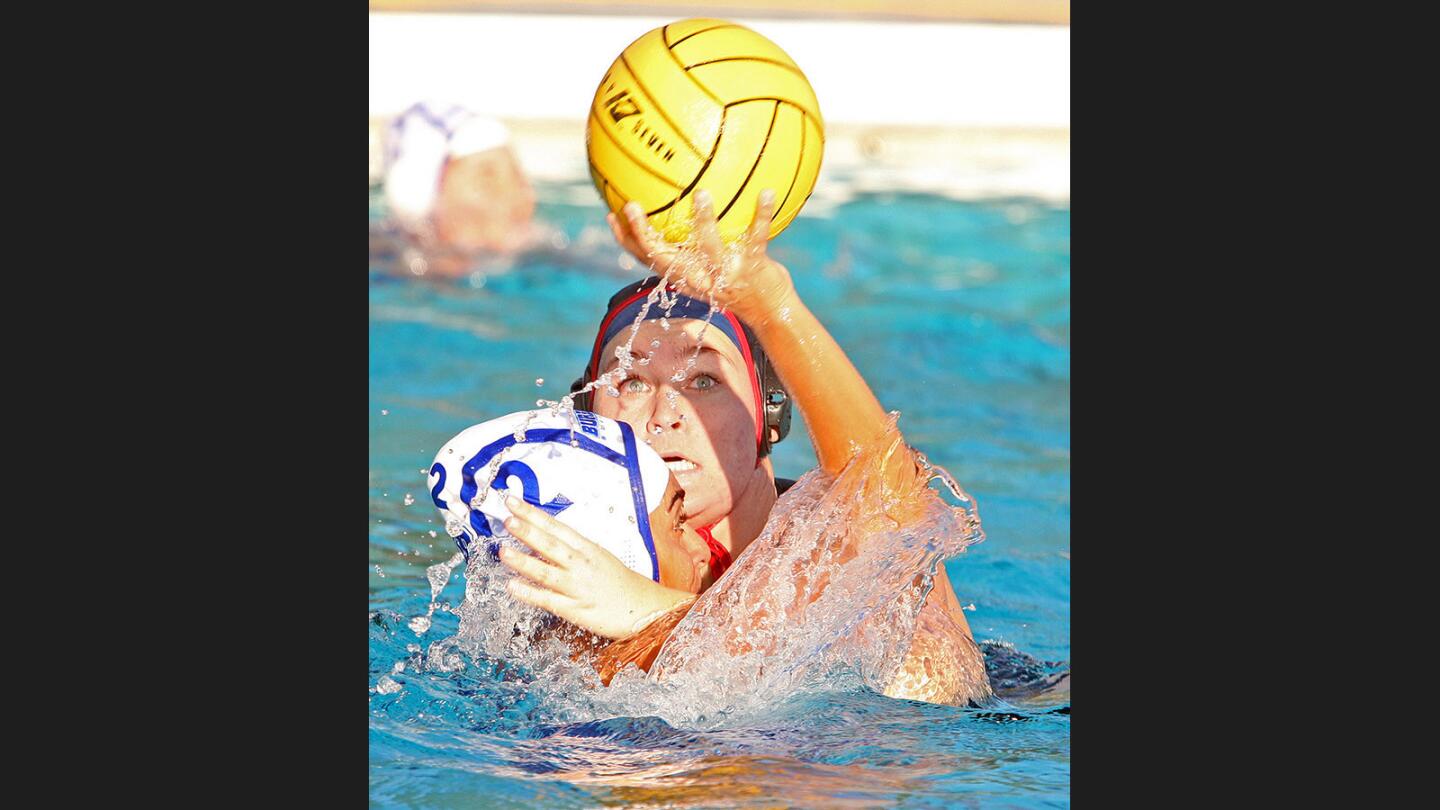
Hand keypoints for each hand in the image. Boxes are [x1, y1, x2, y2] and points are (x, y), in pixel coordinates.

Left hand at [498, 495, 695, 639]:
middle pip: (551, 544)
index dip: (533, 514)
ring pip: (547, 572)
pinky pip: (548, 600)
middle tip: (507, 518)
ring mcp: (578, 588)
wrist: (645, 609)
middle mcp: (582, 565)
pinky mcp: (576, 610)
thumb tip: (539, 540)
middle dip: (528, 530)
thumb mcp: (599, 557)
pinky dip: (529, 593)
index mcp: (588, 548)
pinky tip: (512, 586)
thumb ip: (571, 550)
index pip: (556, 527)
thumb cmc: (620, 583)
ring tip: (503, 551)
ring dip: (523, 561)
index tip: (513, 502)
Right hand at [607, 188, 795, 327]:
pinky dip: (762, 215)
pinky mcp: (753, 269)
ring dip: (703, 221)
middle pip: (663, 257)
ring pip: (709, 247)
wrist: (771, 313)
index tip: (611, 215)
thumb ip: (696, 248)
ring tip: (702, 195)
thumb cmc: (740, 283)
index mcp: (686, 276)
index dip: (626, 240)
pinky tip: (766, 193)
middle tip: (630, 205)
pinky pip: (757, 237)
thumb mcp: (712, 269)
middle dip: (642, 233)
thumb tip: (687, 208)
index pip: (648, 258)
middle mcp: (701, 278)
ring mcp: (726, 274)